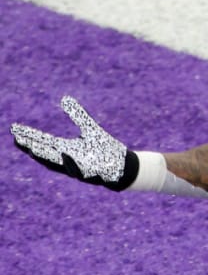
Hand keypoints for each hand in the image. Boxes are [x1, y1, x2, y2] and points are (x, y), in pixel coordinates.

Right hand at [11, 96, 139, 189]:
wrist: (125, 167)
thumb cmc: (106, 149)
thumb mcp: (90, 129)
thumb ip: (78, 116)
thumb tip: (64, 99)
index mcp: (67, 149)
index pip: (44, 142)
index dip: (29, 137)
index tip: (14, 129)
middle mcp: (70, 160)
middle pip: (46, 155)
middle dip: (32, 148)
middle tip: (18, 140)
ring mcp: (81, 169)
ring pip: (60, 166)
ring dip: (46, 158)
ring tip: (33, 149)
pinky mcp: (93, 176)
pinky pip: (81, 172)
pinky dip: (72, 164)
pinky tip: (66, 154)